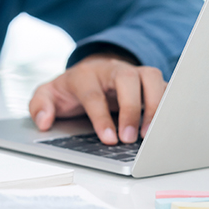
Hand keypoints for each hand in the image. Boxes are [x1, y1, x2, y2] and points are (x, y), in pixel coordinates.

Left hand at [29, 53, 165, 144]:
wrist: (88, 73)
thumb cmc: (70, 89)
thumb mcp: (47, 95)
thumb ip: (39, 106)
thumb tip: (44, 121)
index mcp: (85, 75)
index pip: (94, 95)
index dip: (102, 118)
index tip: (109, 139)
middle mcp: (112, 70)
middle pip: (128, 79)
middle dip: (131, 109)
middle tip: (130, 138)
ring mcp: (133, 73)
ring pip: (151, 78)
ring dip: (155, 105)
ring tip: (151, 134)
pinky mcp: (149, 81)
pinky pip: (165, 88)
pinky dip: (169, 105)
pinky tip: (165, 126)